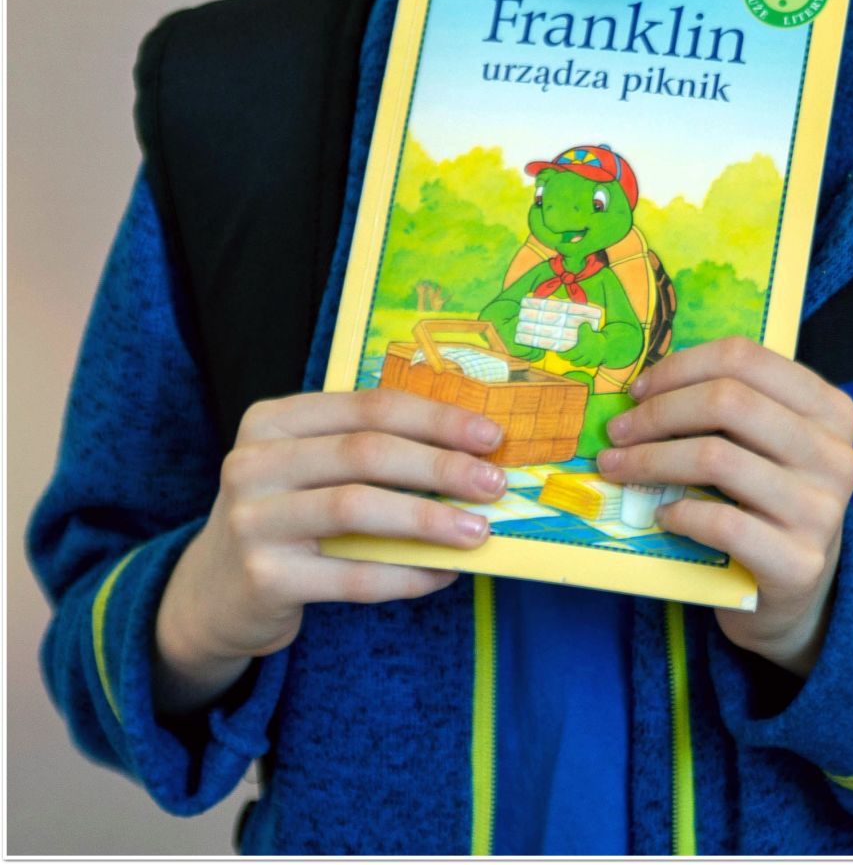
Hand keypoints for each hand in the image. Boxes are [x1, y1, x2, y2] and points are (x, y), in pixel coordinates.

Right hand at [152, 388, 506, 714]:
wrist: (212, 594)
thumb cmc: (284, 517)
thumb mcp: (305, 468)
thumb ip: (365, 450)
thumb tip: (468, 453)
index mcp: (272, 420)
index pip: (367, 405)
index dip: (435, 417)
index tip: (490, 434)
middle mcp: (253, 462)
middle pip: (365, 452)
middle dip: (440, 465)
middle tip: (493, 483)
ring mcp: (251, 521)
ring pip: (357, 508)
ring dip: (428, 519)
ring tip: (478, 531)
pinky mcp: (262, 578)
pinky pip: (350, 576)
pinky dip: (404, 574)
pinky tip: (441, 575)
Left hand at [596, 338, 852, 676]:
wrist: (797, 591)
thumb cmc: (768, 500)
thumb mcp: (766, 443)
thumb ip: (729, 407)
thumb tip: (645, 385)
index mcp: (830, 408)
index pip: (745, 358)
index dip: (681, 367)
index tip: (640, 389)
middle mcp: (834, 454)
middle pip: (727, 401)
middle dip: (658, 412)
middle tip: (618, 430)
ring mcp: (821, 510)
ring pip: (716, 458)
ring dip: (651, 460)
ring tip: (618, 467)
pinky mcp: (799, 563)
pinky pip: (721, 522)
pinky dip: (679, 512)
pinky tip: (662, 514)